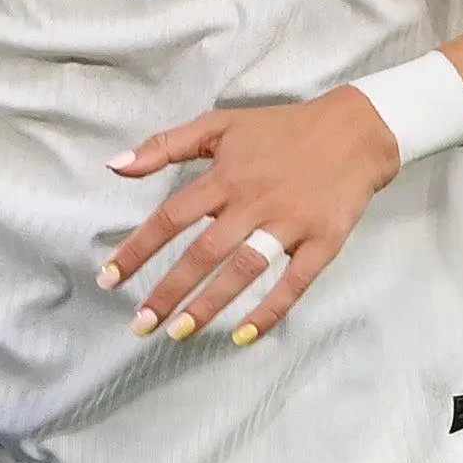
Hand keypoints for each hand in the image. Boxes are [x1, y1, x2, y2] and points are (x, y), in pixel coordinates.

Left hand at [97, 88, 400, 345]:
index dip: (138, 249)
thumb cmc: (280, 130)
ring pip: (243, 270)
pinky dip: (269, 311)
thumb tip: (114, 166)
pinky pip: (294, 283)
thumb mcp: (220, 125)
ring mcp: (289, 224)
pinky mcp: (322, 242)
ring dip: (209, 305)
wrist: (354, 130)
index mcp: (225, 176)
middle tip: (139, 324)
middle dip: (168, 291)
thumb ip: (165, 145)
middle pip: (203, 252)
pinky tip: (242, 336)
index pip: (171, 217)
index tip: (109, 279)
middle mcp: (253, 202)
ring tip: (178, 333)